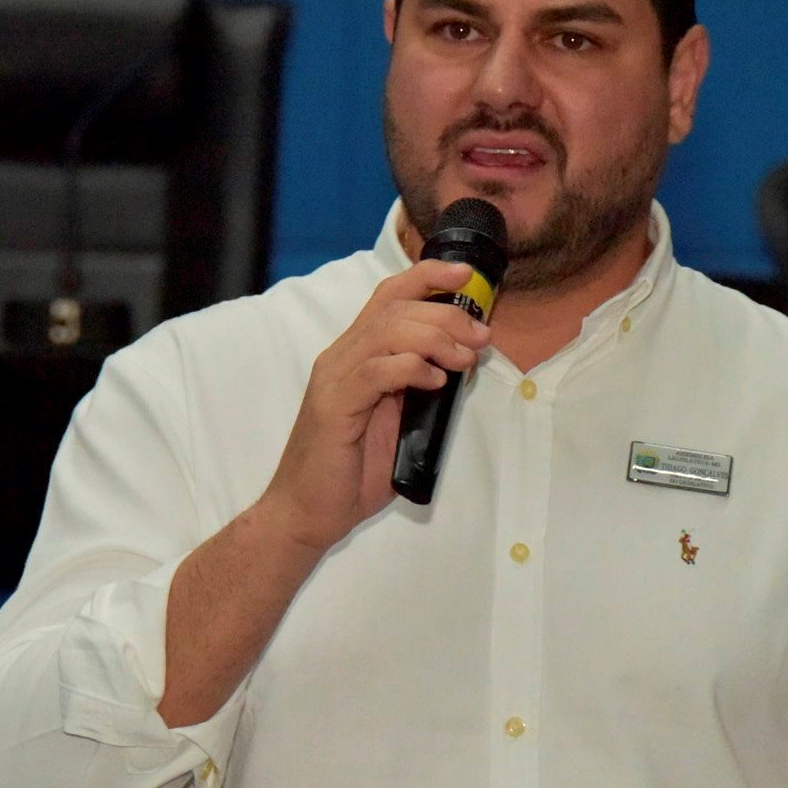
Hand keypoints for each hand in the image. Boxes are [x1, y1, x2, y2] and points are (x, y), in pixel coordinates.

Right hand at [257, 259, 490, 553]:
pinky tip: (434, 380)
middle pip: (395, 308)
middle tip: (480, 337)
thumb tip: (460, 363)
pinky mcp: (334, 406)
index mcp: (355, 355)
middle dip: (445, 314)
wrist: (307, 513)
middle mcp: (341, 357)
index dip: (426, 276)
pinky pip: (376, 371)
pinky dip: (410, 368)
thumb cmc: (352, 471)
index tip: (465, 275)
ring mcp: (334, 379)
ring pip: (387, 332)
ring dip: (435, 338)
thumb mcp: (396, 420)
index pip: (388, 297)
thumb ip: (418, 388)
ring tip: (465, 359)